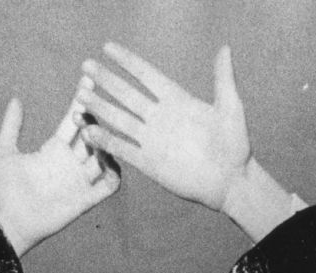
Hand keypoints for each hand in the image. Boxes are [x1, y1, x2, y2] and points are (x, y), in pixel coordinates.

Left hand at [0, 95, 119, 253]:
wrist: (8, 221)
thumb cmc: (4, 189)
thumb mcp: (4, 152)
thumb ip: (11, 126)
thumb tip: (15, 99)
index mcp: (54, 149)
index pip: (75, 121)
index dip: (82, 102)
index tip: (88, 81)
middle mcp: (70, 162)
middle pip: (93, 134)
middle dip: (95, 119)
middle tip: (88, 108)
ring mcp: (80, 180)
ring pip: (104, 155)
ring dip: (105, 142)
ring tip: (93, 133)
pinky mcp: (85, 199)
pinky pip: (109, 185)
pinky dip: (114, 173)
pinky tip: (110, 160)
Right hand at [77, 43, 251, 214]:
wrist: (230, 181)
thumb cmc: (235, 144)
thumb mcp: (230, 107)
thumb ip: (223, 78)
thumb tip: (225, 48)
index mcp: (176, 100)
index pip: (146, 75)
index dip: (127, 61)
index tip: (107, 48)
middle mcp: (160, 117)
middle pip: (127, 95)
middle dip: (106, 80)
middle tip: (86, 66)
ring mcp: (153, 139)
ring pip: (120, 119)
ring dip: (100, 108)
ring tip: (80, 95)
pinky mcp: (149, 163)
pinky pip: (123, 149)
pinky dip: (106, 141)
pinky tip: (89, 132)